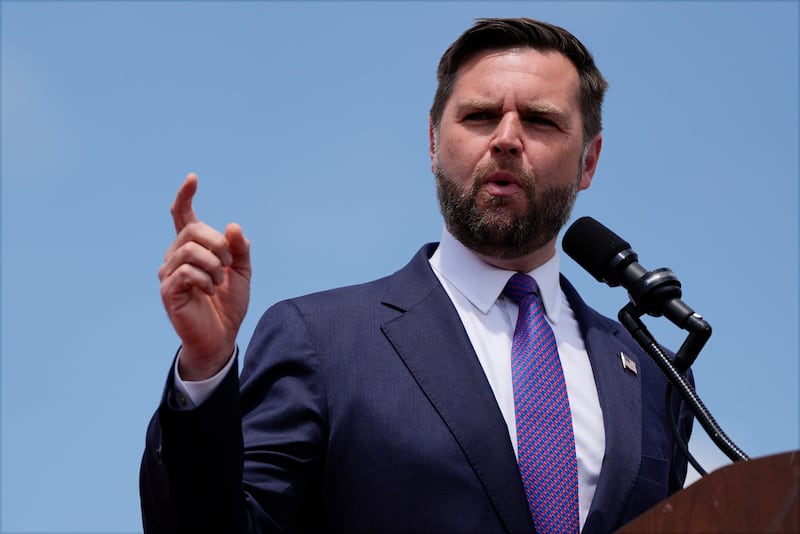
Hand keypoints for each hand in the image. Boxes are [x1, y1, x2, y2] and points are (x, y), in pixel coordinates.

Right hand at [158, 173, 251, 379]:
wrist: (222, 336)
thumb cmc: (228, 304)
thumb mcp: (242, 272)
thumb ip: (239, 248)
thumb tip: (232, 227)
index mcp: (193, 249)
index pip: (183, 216)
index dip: (185, 196)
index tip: (193, 178)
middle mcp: (176, 256)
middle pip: (193, 230)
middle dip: (218, 243)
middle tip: (229, 263)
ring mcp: (169, 273)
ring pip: (190, 250)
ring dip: (214, 265)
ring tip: (219, 283)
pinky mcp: (168, 291)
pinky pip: (186, 271)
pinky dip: (204, 279)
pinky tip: (209, 292)